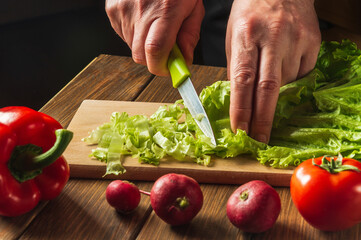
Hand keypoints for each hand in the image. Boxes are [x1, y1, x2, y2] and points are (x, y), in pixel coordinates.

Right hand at [106, 0, 203, 75]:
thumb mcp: (194, 8)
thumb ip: (190, 36)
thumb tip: (183, 61)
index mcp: (165, 11)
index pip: (155, 51)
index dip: (161, 68)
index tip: (170, 69)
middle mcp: (141, 11)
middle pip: (140, 56)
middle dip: (153, 60)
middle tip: (165, 50)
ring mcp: (123, 10)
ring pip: (132, 47)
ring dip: (145, 45)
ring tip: (154, 25)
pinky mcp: (112, 9)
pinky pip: (123, 35)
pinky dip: (134, 34)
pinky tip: (143, 19)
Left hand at [226, 0, 320, 142]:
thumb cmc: (250, 12)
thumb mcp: (233, 36)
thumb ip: (236, 68)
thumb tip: (239, 101)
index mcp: (246, 35)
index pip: (242, 80)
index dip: (241, 109)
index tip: (240, 131)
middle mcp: (273, 37)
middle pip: (268, 87)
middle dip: (263, 119)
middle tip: (259, 140)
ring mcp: (297, 40)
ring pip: (286, 83)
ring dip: (275, 94)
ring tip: (268, 81)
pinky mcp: (313, 43)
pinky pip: (301, 74)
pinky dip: (290, 80)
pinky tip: (283, 68)